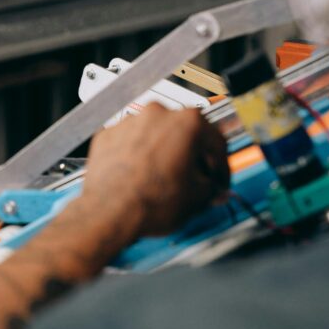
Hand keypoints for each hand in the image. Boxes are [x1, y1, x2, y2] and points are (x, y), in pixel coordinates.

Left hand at [82, 103, 229, 236]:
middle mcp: (156, 115)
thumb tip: (211, 189)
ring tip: (164, 178)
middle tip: (194, 178)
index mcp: (186, 123)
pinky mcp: (107, 134)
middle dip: (190, 155)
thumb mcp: (197, 199)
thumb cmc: (149, 203)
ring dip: (162, 152)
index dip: (221, 165)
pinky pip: (129, 141)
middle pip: (183, 132)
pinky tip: (140, 175)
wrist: (109, 213)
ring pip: (154, 135)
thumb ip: (211, 189)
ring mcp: (129, 122)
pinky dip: (137, 154)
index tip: (218, 177)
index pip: (215, 141)